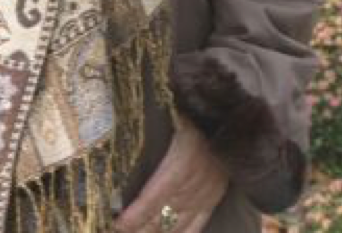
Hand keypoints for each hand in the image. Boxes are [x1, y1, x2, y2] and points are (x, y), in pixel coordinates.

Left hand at [115, 118, 228, 232]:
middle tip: (117, 231)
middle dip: (139, 228)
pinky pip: (196, 226)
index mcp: (180, 163)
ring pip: (175, 225)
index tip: (118, 223)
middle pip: (162, 217)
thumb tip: (117, 145)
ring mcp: (205, 196)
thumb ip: (147, 140)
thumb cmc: (189, 118)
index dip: (135, 215)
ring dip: (154, 232)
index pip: (153, 198)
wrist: (224, 121)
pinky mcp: (213, 200)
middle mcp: (194, 185)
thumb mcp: (168, 123)